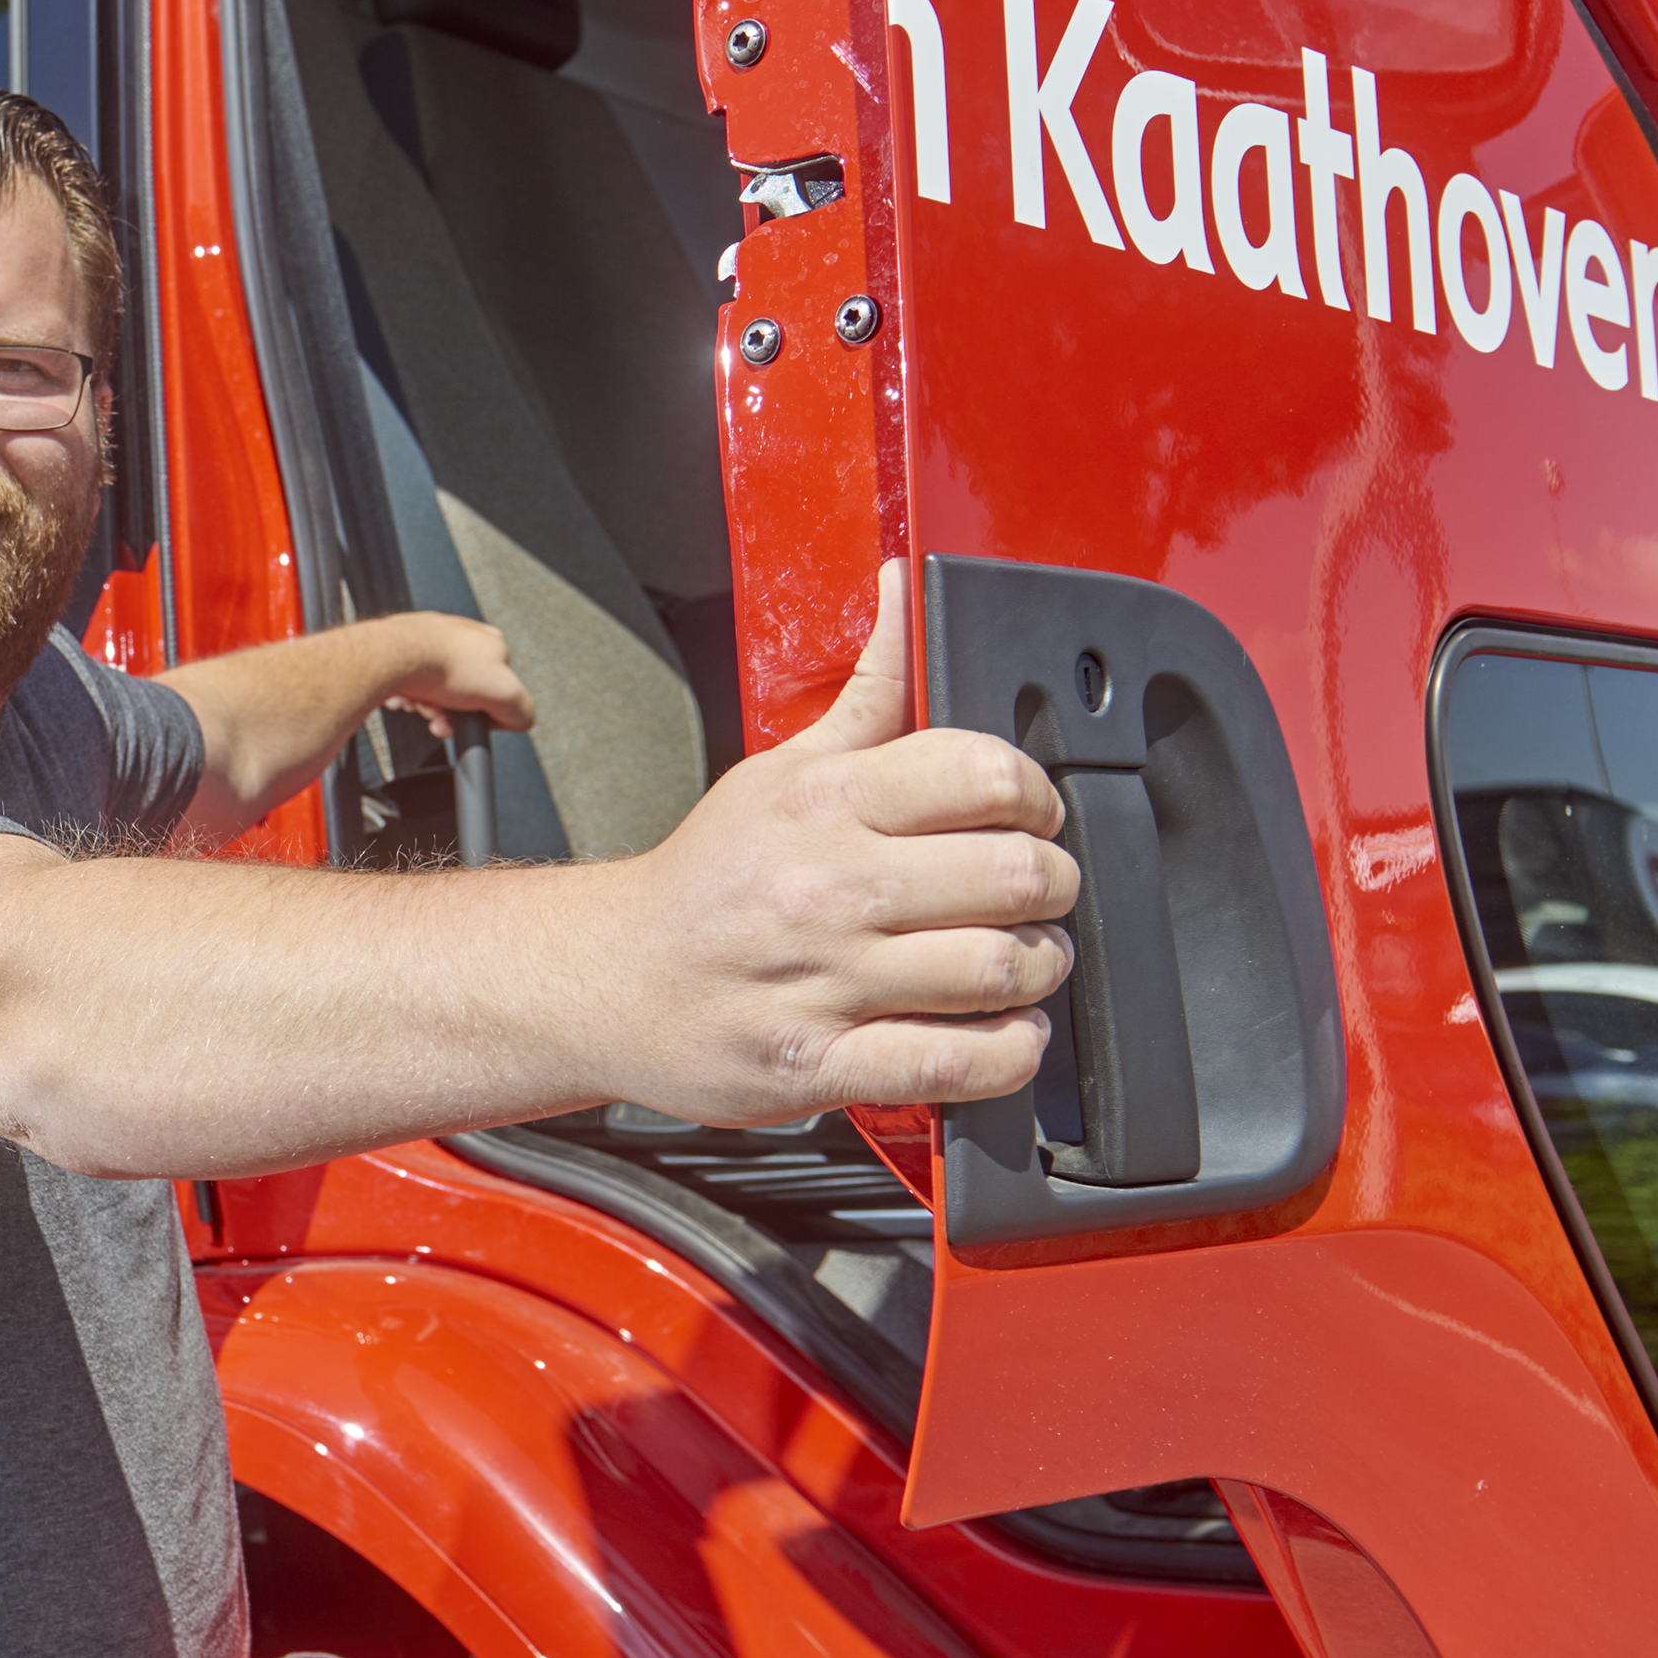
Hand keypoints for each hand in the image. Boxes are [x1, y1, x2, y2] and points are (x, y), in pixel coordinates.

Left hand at [384, 614, 533, 744]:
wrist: (393, 657)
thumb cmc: (442, 666)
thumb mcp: (504, 694)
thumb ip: (522, 711)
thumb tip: (520, 720)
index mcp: (493, 643)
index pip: (497, 689)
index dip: (483, 712)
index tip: (468, 719)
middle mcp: (462, 636)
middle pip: (463, 692)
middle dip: (450, 711)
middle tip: (439, 712)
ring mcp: (432, 639)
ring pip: (434, 688)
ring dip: (427, 704)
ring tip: (420, 700)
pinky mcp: (404, 647)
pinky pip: (409, 680)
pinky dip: (407, 693)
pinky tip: (405, 694)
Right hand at [582, 567, 1079, 1120]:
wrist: (605, 980)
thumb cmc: (705, 881)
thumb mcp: (779, 770)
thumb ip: (867, 694)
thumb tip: (906, 593)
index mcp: (825, 803)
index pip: (986, 774)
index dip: (1038, 797)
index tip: (1030, 819)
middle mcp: (827, 887)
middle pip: (1017, 876)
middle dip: (1051, 888)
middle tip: (1033, 896)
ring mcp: (823, 981)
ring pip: (999, 970)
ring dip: (1038, 971)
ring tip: (1017, 964)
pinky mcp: (819, 1064)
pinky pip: (956, 1061)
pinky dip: (1006, 1052)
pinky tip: (998, 1032)